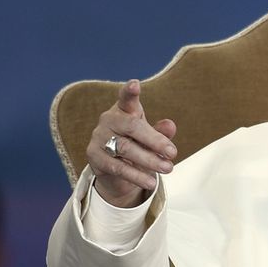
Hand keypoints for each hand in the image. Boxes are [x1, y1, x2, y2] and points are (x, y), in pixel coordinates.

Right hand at [88, 79, 177, 207]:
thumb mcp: (151, 140)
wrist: (116, 172)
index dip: (130, 92)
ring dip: (149, 160)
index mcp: (124, 110)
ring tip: (168, 168)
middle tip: (173, 153)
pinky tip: (151, 182)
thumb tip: (170, 126)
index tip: (135, 84)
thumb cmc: (137, 147)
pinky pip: (117, 167)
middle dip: (154, 140)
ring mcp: (99, 138)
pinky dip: (136, 175)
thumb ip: (160, 133)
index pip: (126, 99)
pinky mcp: (94, 157)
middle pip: (131, 126)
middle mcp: (109, 120)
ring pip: (125, 148)